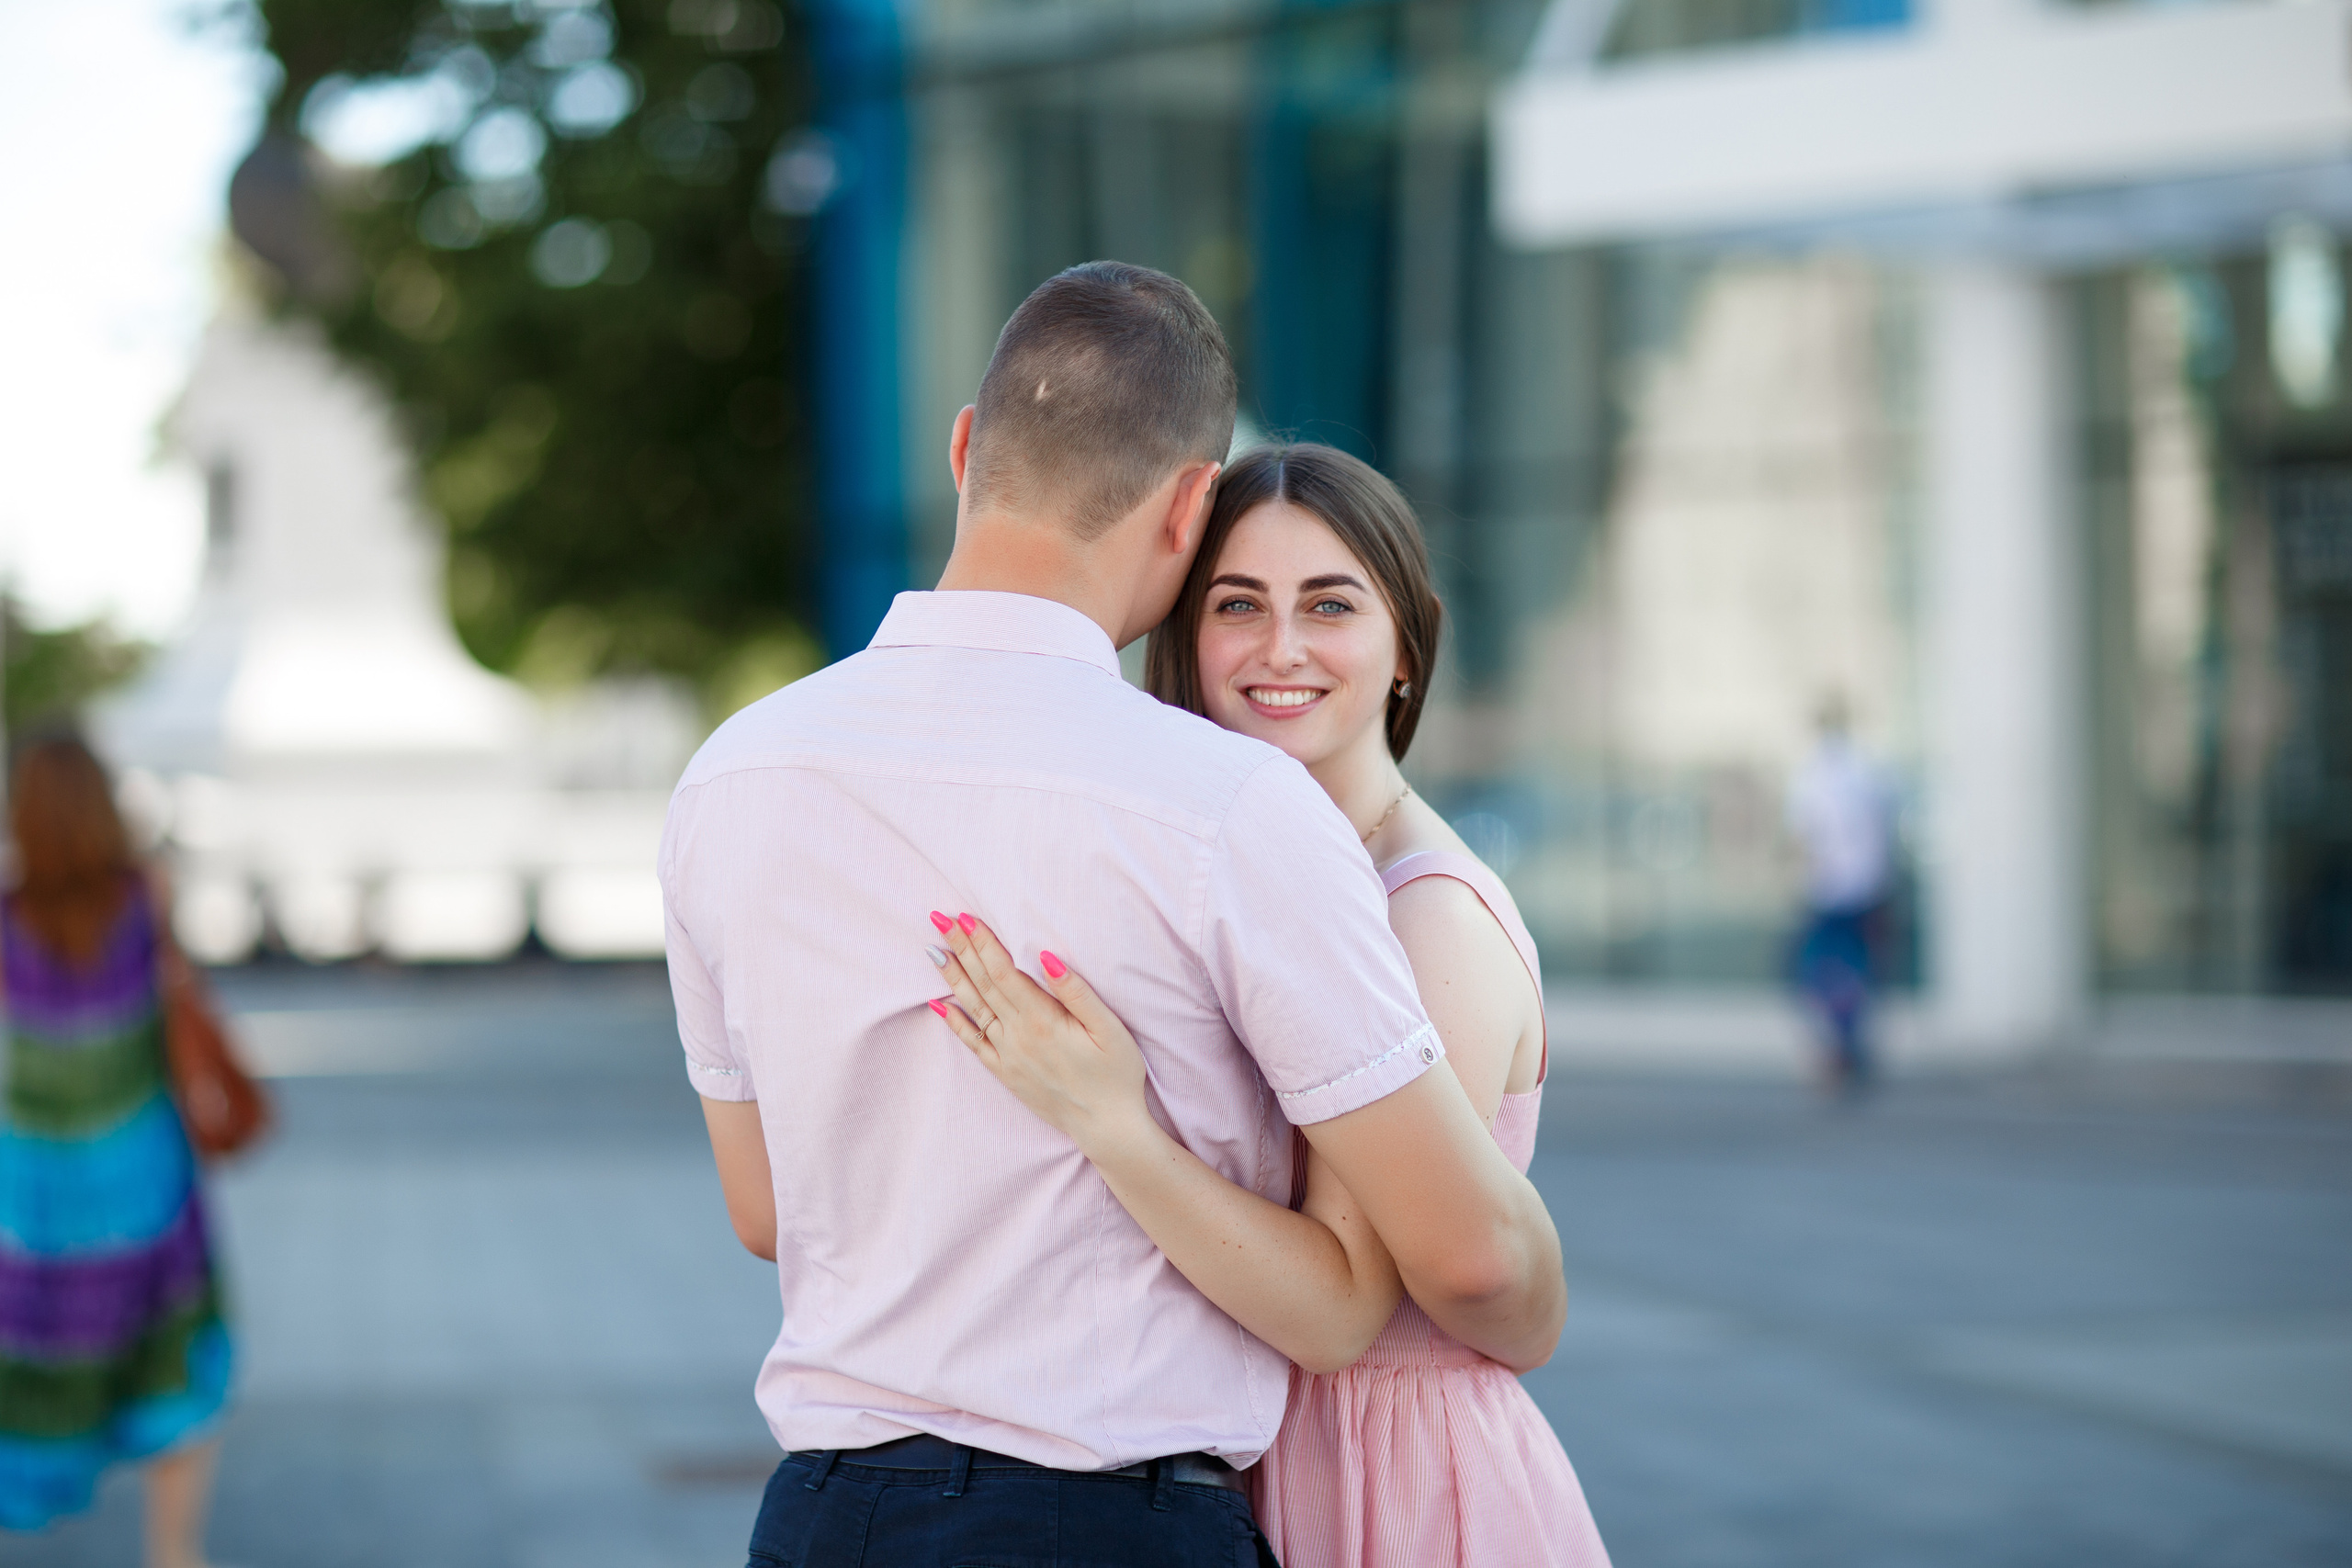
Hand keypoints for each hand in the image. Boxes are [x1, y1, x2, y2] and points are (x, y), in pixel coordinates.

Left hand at [925, 912, 1149, 1151]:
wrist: (1107, 1127)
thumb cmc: (1116, 1074)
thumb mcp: (1109, 1029)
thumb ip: (1076, 992)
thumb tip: (1047, 956)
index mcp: (1042, 1021)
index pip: (1003, 972)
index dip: (983, 943)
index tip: (965, 917)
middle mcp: (1017, 1037)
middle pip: (983, 984)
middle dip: (961, 949)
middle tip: (939, 919)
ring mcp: (1008, 1057)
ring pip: (973, 1009)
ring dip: (953, 978)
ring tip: (934, 950)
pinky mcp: (1006, 1074)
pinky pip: (973, 1044)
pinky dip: (955, 1023)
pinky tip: (940, 1005)